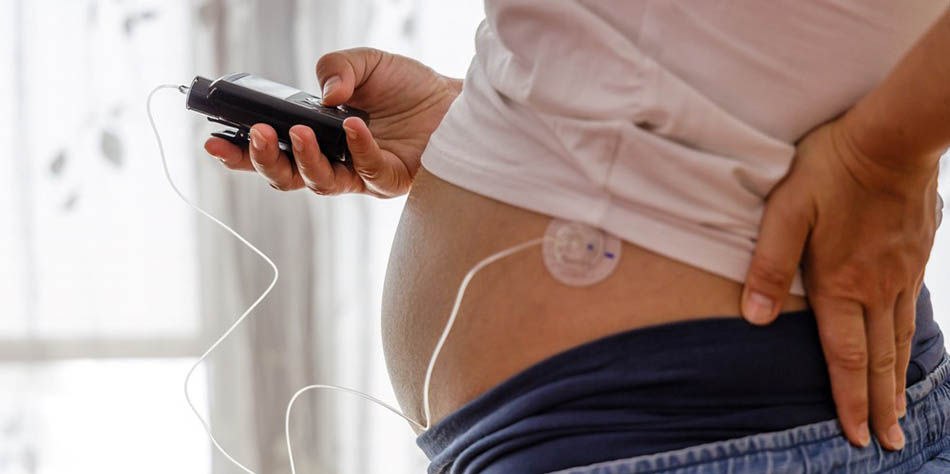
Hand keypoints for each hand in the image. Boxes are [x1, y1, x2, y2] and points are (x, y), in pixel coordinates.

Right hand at [204, 47, 461, 197]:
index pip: (271, 152)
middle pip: (286, 179)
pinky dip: (357, 149)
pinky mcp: (391, 180)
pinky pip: (368, 172)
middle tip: (254, 136)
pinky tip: (353, 127)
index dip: (240, 153)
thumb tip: (323, 95)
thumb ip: (336, 68)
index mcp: (317, 138)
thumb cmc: (405, 85)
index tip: (213, 143)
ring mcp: (360, 176)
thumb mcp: (364, 63)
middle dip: (263, 161)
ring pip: (321, 184)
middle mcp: (334, 162)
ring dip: (304, 160)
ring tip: (299, 132)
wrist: (451, 99)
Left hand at [740, 118, 939, 449]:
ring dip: (898, 382)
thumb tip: (752, 318)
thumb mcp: (785, 211)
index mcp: (841, 284)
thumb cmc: (830, 170)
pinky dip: (909, 343)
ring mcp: (901, 274)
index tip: (857, 436)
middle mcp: (876, 289)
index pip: (845, 357)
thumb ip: (768, 265)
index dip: (849, 400)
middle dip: (882, 407)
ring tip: (901, 412)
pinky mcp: (916, 256)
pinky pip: (913, 313)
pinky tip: (907, 349)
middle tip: (892, 444)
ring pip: (900, 341)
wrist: (893, 138)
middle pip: (880, 361)